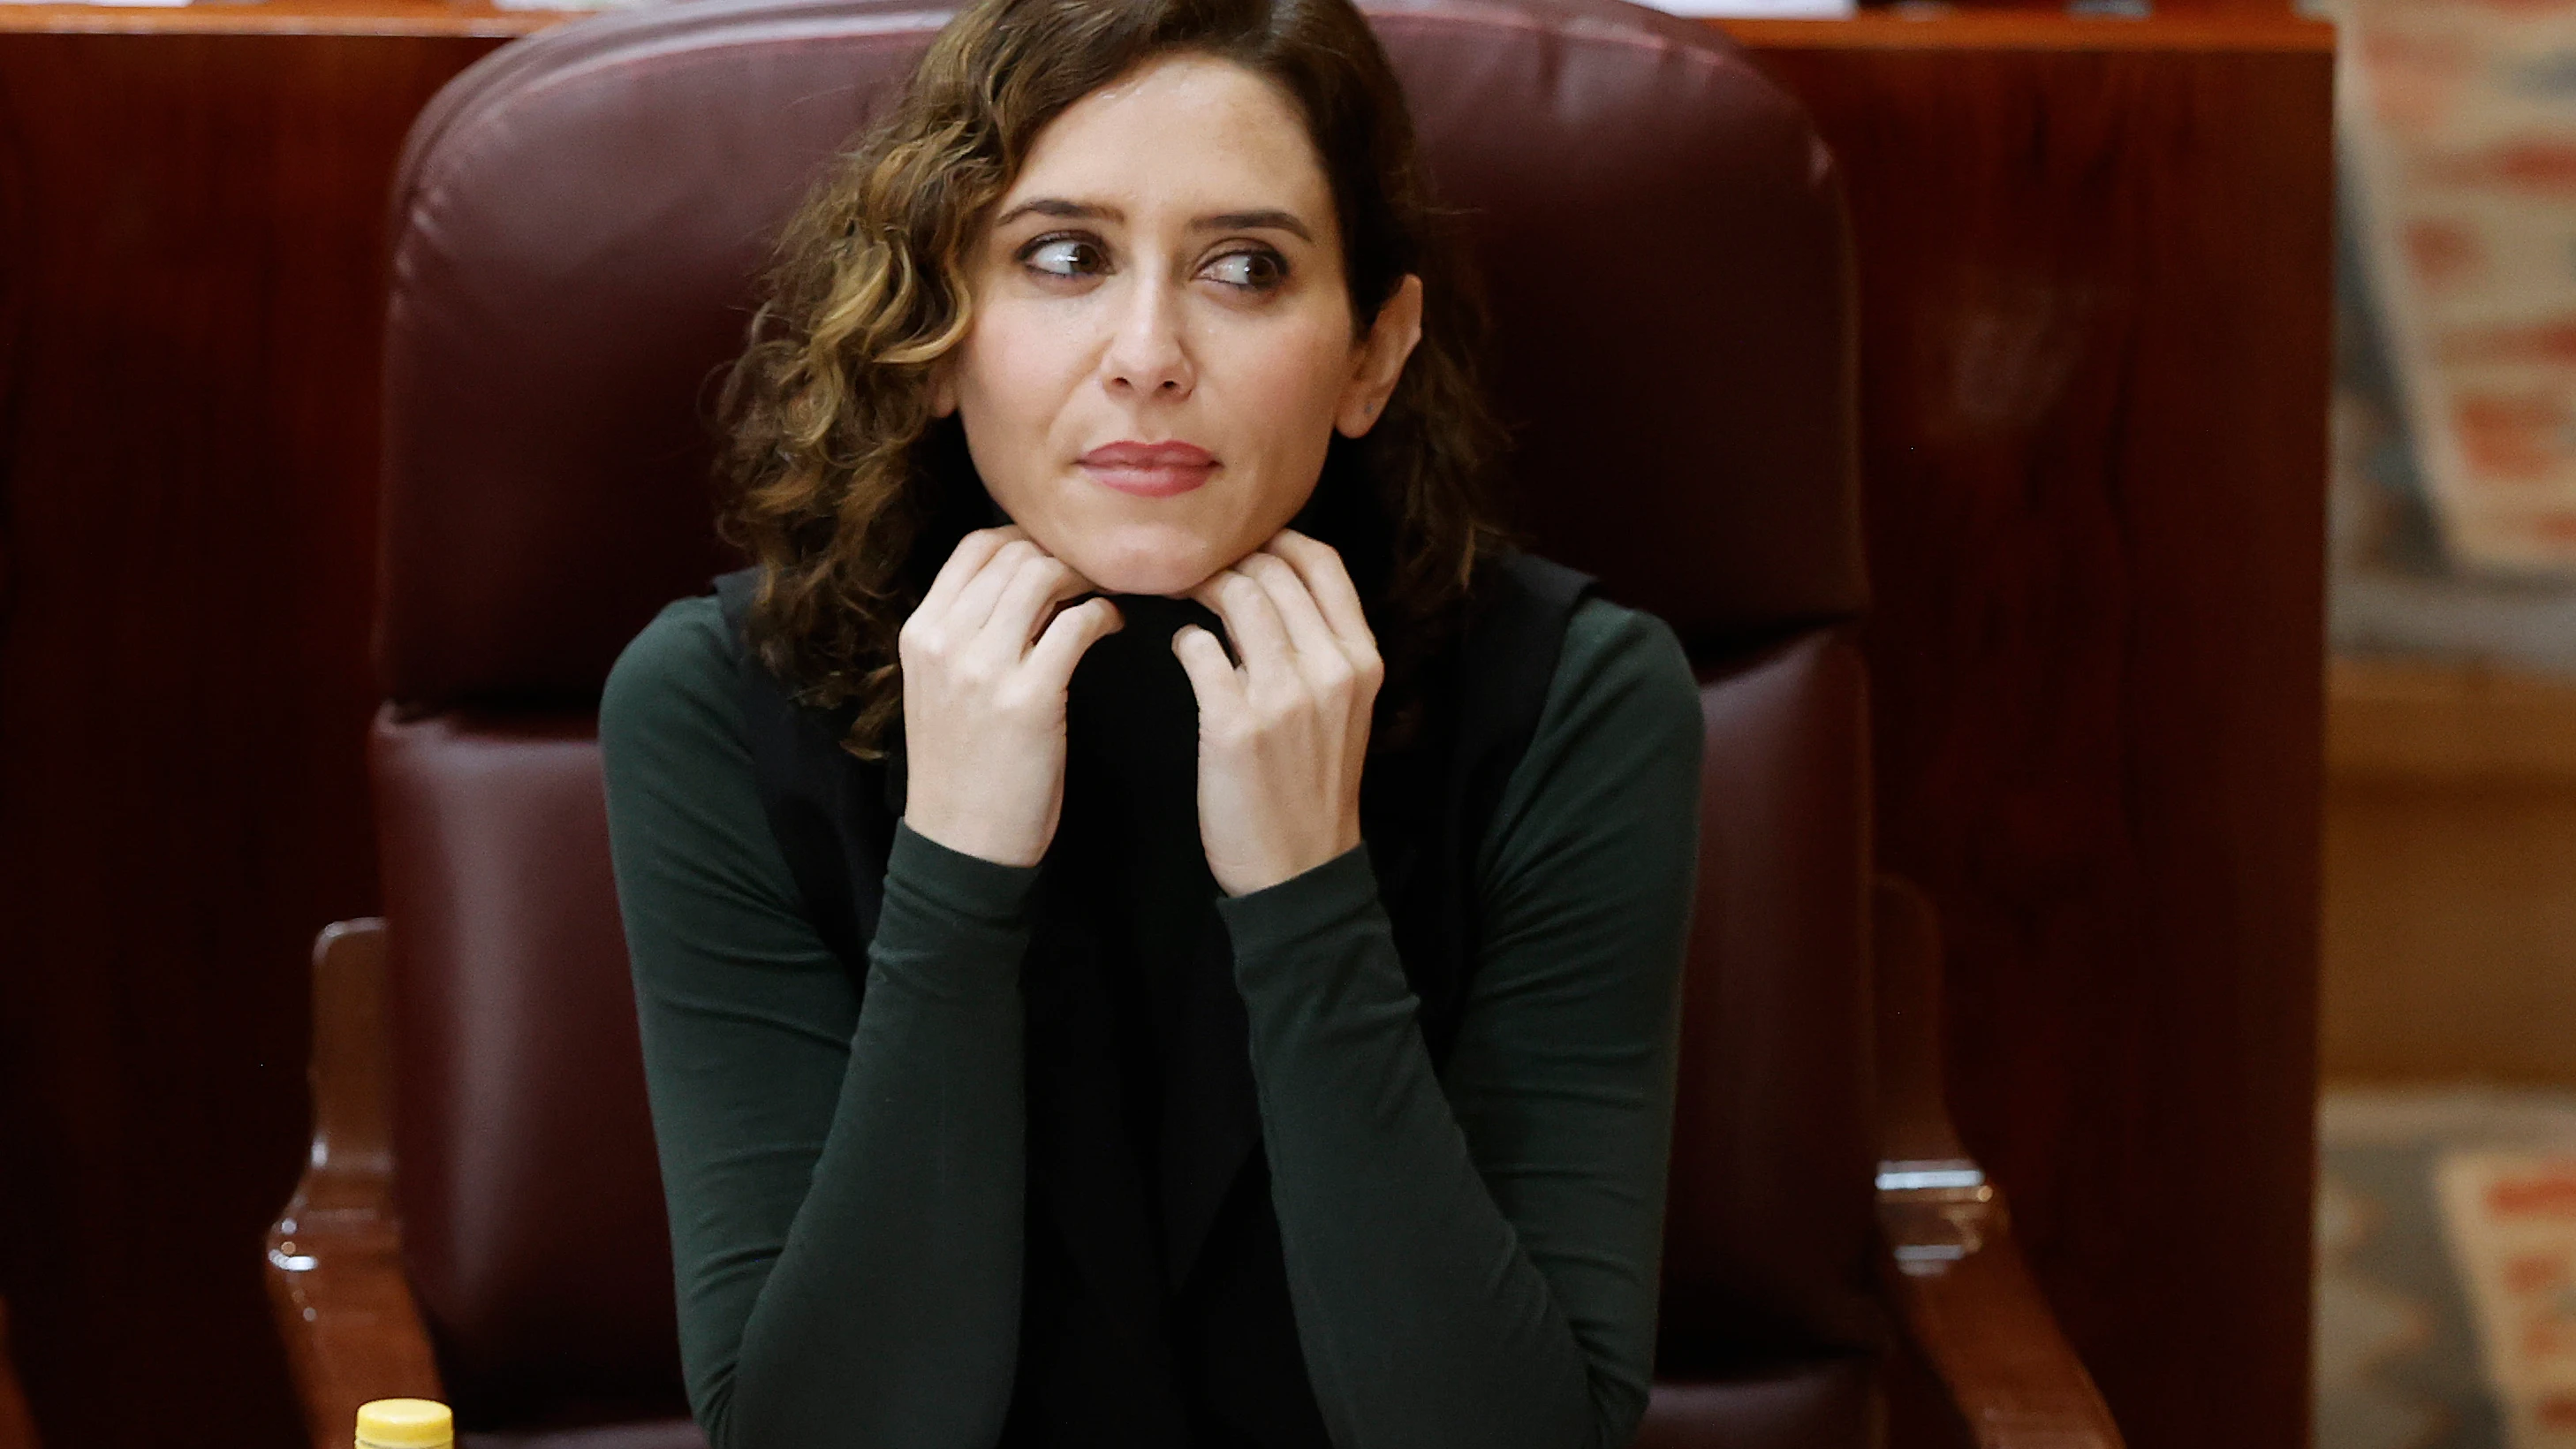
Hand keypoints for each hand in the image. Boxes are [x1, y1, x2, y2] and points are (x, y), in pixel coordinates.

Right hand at [899, 526, 1123, 866]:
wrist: (960, 845)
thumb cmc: (961, 768)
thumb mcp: (937, 688)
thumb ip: (963, 634)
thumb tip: (1016, 582)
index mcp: (920, 633)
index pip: (974, 546)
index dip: (1025, 538)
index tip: (1057, 555)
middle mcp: (945, 641)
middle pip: (1014, 554)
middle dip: (1063, 555)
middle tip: (1095, 573)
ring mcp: (984, 669)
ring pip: (1044, 577)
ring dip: (1086, 578)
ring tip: (1104, 594)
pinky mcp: (1029, 699)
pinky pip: (1077, 624)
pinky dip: (1104, 615)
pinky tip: (1111, 626)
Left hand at [1172, 530, 1384, 895]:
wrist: (1300, 867)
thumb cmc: (1314, 785)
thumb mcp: (1346, 709)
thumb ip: (1323, 647)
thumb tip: (1274, 585)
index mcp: (1362, 659)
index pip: (1323, 562)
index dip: (1277, 538)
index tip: (1245, 545)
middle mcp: (1330, 668)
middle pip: (1272, 570)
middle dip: (1228, 560)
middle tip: (1196, 569)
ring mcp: (1282, 694)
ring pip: (1235, 596)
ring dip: (1199, 588)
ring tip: (1181, 598)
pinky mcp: (1233, 723)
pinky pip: (1196, 647)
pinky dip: (1183, 641)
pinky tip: (1183, 652)